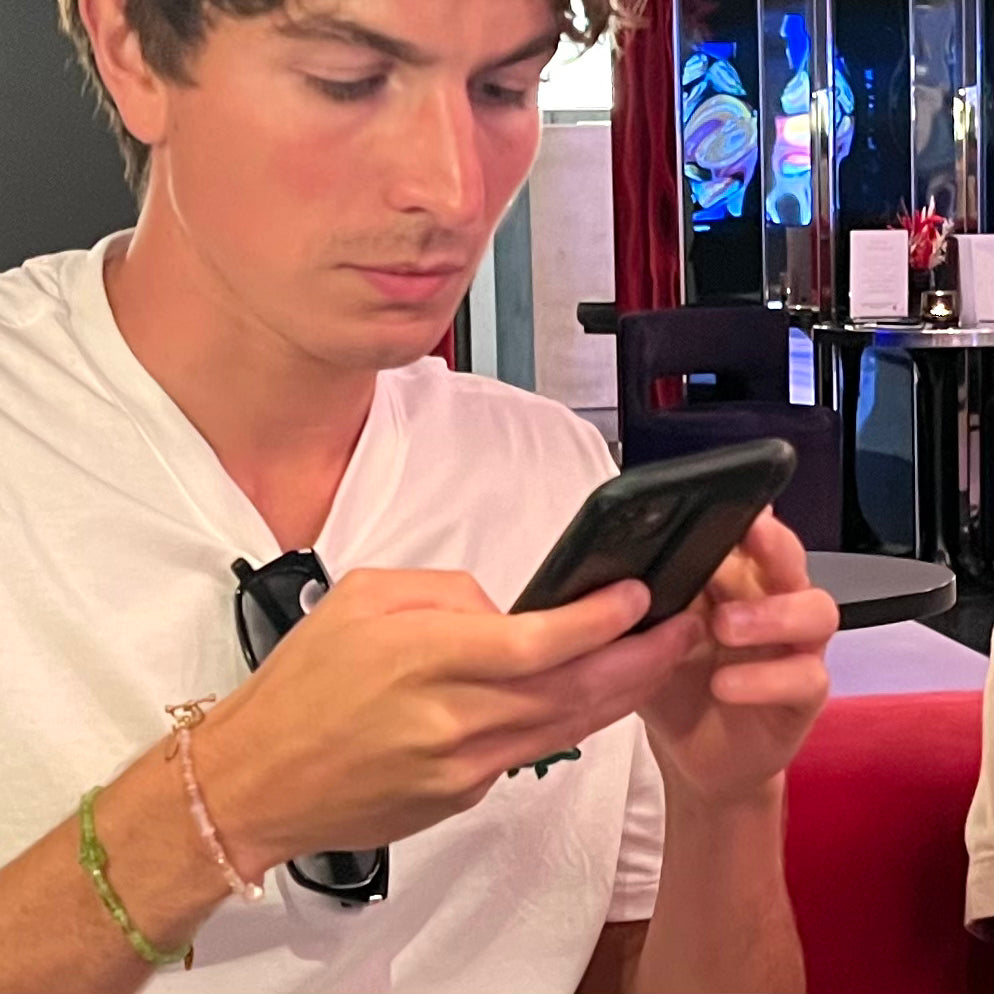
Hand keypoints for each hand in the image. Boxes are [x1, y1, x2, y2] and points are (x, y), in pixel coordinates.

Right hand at [193, 569, 704, 877]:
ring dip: (621, 693)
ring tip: (659, 660)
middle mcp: (454, 717)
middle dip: (640, 659)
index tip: (638, 596)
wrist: (259, 779)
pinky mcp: (461, 796)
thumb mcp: (363, 597)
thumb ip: (446, 592)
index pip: (540, 640)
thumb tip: (506, 608)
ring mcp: (462, 766)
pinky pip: (529, 752)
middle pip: (573, 690)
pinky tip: (590, 696)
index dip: (601, 619)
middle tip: (682, 629)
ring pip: (566, 728)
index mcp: (427, 657)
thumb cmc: (300, 683)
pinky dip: (571, 722)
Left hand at [638, 511, 838, 805]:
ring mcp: (795, 648)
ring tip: (725, 625)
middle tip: (746, 537)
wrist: (692, 753)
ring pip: (816, 611)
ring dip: (771, 613)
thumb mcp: (650, 636)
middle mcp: (773, 602)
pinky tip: (725, 684)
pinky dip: (764, 678)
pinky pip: (805, 677)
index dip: (745, 516)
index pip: (749, 534)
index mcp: (736, 579)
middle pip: (790, 559)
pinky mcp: (804, 695)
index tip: (729, 501)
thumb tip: (627, 556)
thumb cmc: (674, 680)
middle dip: (771, 544)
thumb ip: (650, 599)